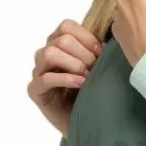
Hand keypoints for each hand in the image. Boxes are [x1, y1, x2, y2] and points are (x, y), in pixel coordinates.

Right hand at [28, 19, 103, 136]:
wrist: (86, 120)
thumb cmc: (91, 90)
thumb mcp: (97, 66)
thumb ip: (97, 50)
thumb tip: (110, 40)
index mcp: (59, 43)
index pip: (66, 26)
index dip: (86, 37)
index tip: (101, 52)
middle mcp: (45, 54)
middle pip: (61, 39)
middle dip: (83, 53)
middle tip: (95, 68)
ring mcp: (38, 71)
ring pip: (50, 54)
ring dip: (74, 64)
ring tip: (87, 77)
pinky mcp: (35, 90)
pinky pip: (46, 78)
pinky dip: (66, 79)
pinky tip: (81, 84)